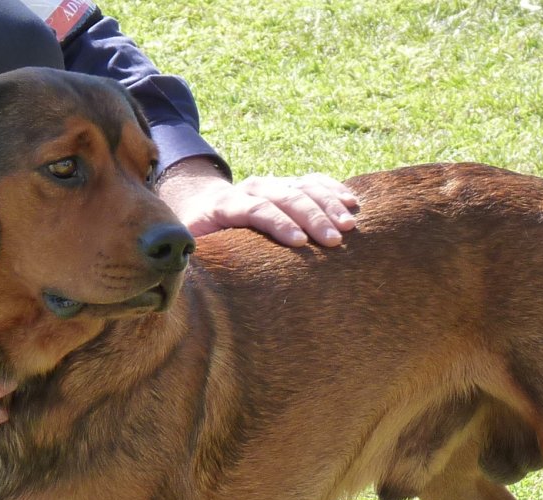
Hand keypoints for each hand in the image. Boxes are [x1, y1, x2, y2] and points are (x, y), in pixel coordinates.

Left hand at [157, 158, 358, 247]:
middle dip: (312, 217)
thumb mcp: (189, 244)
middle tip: (333, 240)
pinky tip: (353, 203)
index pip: (257, 209)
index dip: (279, 224)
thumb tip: (189, 272)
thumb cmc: (200, 236)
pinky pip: (315, 182)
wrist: (202, 204)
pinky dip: (334, 191)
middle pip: (286, 196)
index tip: (300, 243)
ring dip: (329, 205)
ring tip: (349, 225)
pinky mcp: (288, 185)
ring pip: (304, 187)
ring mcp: (272, 184)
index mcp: (226, 204)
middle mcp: (252, 188)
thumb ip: (192, 256)